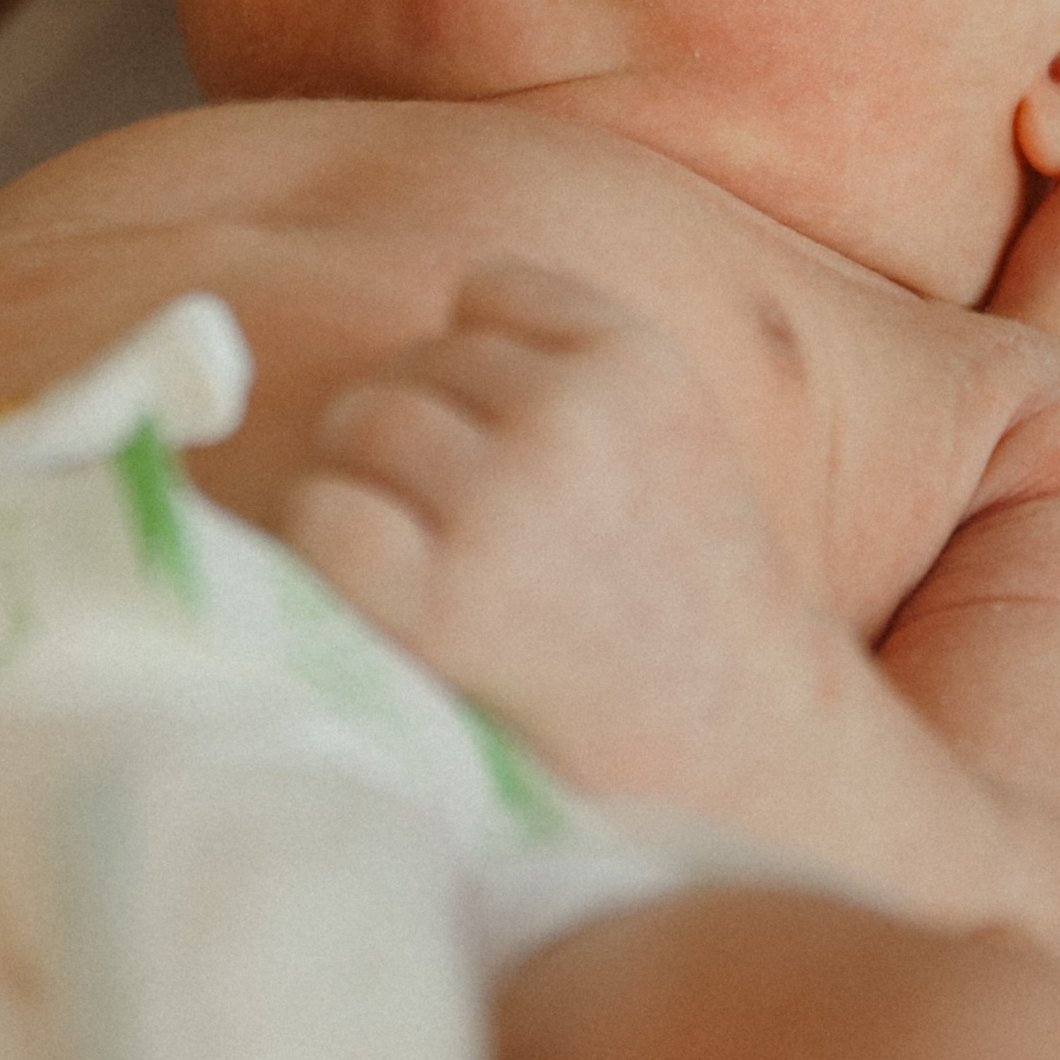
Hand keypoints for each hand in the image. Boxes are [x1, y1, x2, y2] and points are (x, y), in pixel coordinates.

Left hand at [285, 262, 830, 809]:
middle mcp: (569, 418)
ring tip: (423, 567)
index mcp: (638, 365)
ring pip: (362, 421)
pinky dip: (326, 541)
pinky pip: (323, 511)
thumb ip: (568, 377)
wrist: (737, 767)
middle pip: (414, 366)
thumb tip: (412, 348)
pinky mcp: (437, 604)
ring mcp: (500, 506)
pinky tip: (379, 596)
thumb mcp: (670, 443)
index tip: (505, 443)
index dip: (478, 368)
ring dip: (366, 483)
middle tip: (458, 533)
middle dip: (418, 435)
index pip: (490, 293)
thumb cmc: (684, 611)